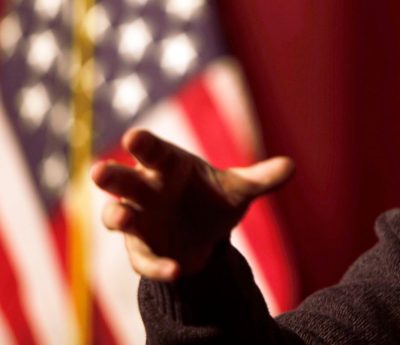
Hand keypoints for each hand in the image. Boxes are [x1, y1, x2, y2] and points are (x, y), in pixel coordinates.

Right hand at [91, 128, 292, 280]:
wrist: (205, 233)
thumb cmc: (212, 197)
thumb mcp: (238, 189)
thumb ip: (261, 179)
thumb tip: (292, 166)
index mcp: (167, 165)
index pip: (152, 150)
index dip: (143, 143)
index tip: (135, 137)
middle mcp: (146, 189)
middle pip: (124, 180)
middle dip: (112, 175)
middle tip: (100, 170)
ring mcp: (139, 220)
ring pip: (118, 216)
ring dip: (116, 215)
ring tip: (122, 217)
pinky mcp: (141, 250)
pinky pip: (143, 258)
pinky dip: (157, 265)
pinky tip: (176, 269)